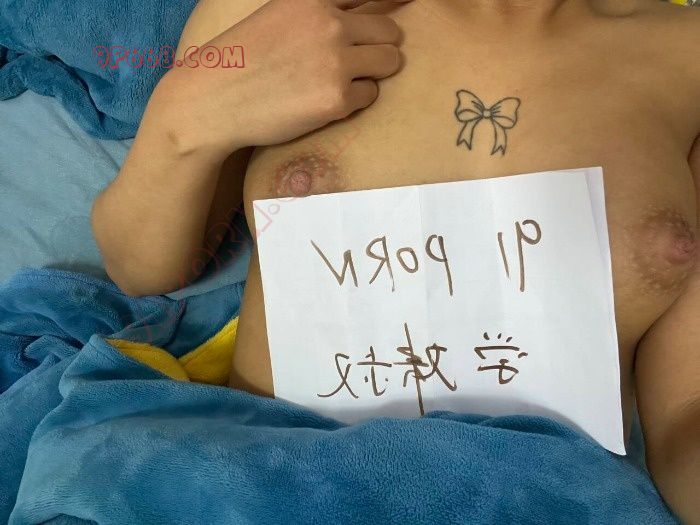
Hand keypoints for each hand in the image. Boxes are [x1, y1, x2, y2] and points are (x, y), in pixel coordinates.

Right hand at [158, 0, 412, 157]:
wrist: (211, 102)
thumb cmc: (241, 62)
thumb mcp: (278, 17)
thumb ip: (318, 14)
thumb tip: (355, 20)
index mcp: (313, 0)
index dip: (390, 3)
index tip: (410, 4)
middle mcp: (329, 24)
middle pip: (390, 29)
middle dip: (381, 46)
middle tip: (361, 61)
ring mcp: (335, 62)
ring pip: (389, 62)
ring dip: (375, 72)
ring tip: (346, 82)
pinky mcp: (336, 99)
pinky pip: (371, 95)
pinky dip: (356, 100)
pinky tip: (327, 102)